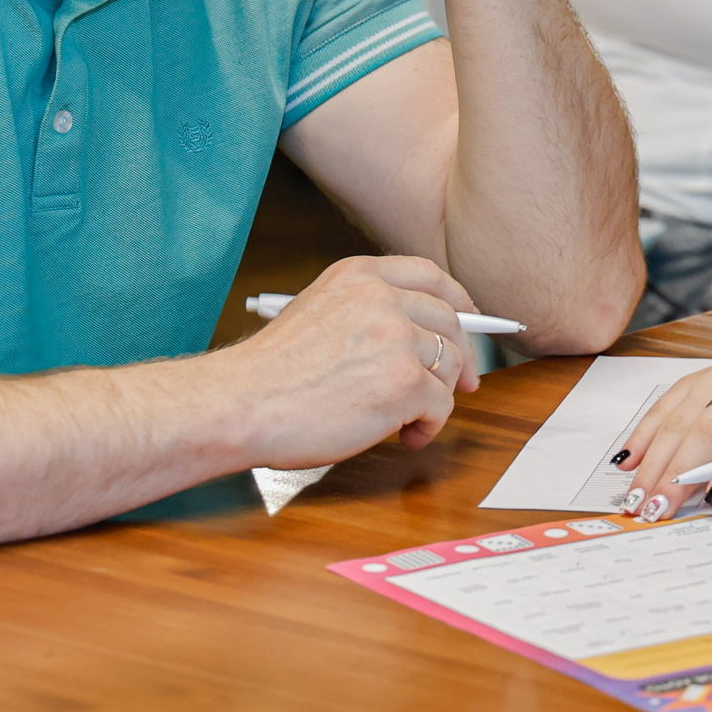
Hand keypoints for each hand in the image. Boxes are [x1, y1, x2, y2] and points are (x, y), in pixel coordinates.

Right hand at [218, 254, 480, 467]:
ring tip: (407, 421)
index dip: (458, 300)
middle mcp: (382, 298)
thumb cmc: (270, 374)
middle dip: (461, 358)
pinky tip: (403, 435)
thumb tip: (419, 337)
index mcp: (359, 276)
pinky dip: (427, 425)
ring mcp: (397, 338)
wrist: (241, 404)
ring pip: (450, 366)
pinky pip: (441, 405)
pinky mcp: (406, 382)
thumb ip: (366, 312)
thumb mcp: (320, 313)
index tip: (469, 320)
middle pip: (449, 323)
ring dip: (436, 398)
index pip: (430, 276)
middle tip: (462, 385)